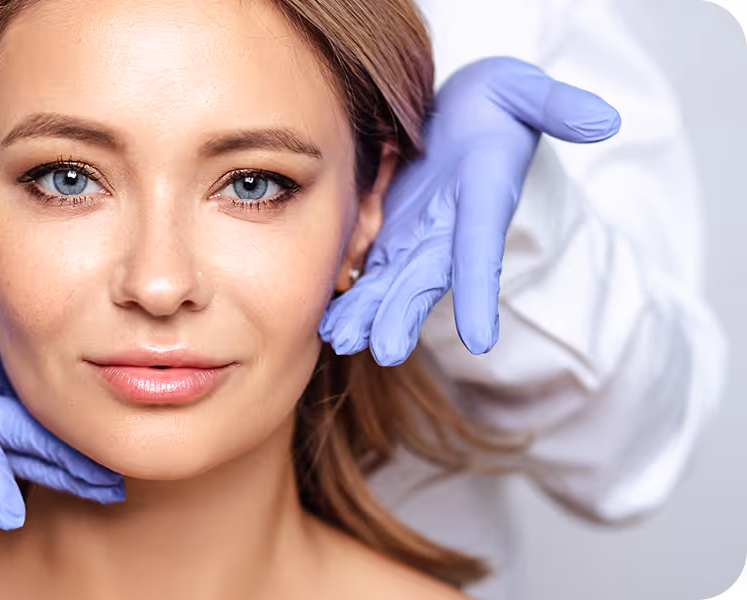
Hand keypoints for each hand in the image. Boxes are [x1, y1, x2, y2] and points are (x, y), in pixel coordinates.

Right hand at [0, 237, 123, 529]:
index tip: (8, 513)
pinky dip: (69, 443)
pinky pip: (38, 427)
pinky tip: (102, 456)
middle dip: (55, 470)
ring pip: (30, 443)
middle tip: (103, 492)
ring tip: (113, 487)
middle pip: (11, 446)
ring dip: (70, 465)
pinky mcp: (1, 394)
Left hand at [319, 57, 621, 364]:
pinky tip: (326, 327)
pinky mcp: (390, 236)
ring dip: (368, 314)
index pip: (482, 250)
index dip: (479, 293)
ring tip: (341, 342)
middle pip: (427, 277)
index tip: (479, 339)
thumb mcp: (526, 92)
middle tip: (386, 350)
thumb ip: (557, 106)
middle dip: (406, 313)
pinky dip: (350, 299)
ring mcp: (418, 239)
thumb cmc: (497, 103)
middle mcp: (450, 232)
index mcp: (483, 201)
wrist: (466, 115)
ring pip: (391, 284)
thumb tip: (604, 119)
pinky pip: (368, 273)